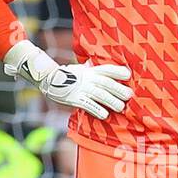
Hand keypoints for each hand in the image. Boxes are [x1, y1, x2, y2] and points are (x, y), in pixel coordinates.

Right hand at [4, 41, 131, 119]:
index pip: (107, 69)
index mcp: (91, 70)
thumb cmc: (67, 75)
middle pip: (107, 83)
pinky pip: (89, 105)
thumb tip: (94, 62)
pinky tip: (105, 115)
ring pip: (100, 95)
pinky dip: (97, 110)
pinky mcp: (76, 99)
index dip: (118, 72)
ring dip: (112, 101)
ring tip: (120, 107)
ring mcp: (82, 89)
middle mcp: (88, 79)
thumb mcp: (80, 68)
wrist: (49, 79)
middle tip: (129, 95)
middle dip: (119, 89)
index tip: (128, 75)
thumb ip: (90, 67)